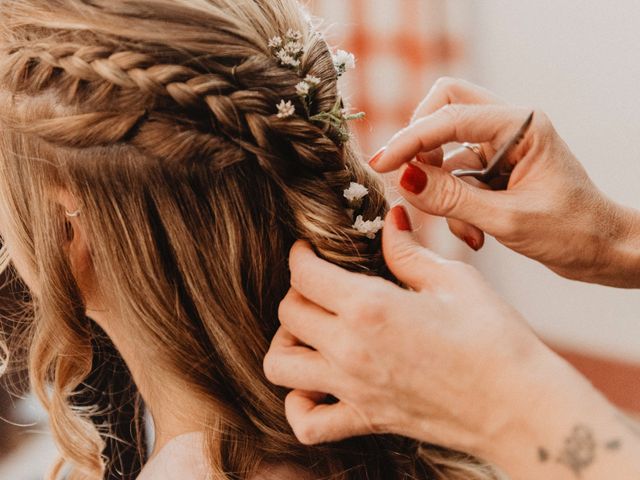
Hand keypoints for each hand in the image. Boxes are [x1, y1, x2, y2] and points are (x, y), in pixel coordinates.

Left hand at [265, 206, 566, 457]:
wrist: (520, 407)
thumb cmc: (495, 339)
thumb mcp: (454, 280)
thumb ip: (408, 251)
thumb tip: (390, 220)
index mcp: (369, 306)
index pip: (303, 274)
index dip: (300, 254)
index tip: (310, 250)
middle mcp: (350, 349)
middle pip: (287, 313)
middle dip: (297, 291)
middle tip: (321, 285)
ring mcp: (353, 389)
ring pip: (279, 365)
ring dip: (286, 342)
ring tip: (312, 332)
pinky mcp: (365, 420)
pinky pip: (307, 422)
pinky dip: (298, 403)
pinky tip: (317, 385)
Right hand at [369, 77, 639, 286]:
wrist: (603, 251)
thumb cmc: (573, 232)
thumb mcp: (508, 219)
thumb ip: (452, 199)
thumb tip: (404, 180)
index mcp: (522, 125)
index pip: (450, 115)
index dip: (411, 139)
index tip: (382, 164)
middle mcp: (509, 127)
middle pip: (444, 107)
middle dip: (420, 142)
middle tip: (408, 179)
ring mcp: (500, 147)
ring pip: (445, 148)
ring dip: (440, 188)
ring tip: (462, 228)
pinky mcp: (494, 170)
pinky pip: (454, 177)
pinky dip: (453, 206)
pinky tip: (473, 235)